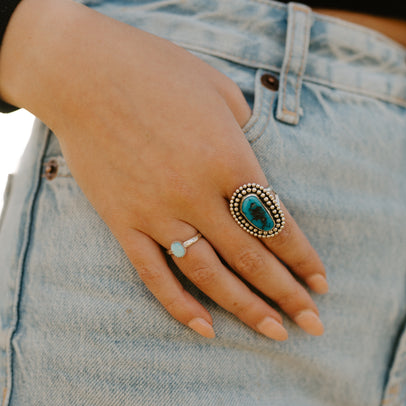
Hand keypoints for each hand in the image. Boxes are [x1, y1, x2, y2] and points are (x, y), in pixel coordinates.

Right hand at [0, 0, 328, 340]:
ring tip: (275, 334)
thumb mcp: (219, 91)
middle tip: (315, 324)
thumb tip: (257, 165)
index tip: (322, 283)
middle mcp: (198, 196)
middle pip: (251, 259)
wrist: (83, 74)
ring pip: (209, 276)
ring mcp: (157, 213)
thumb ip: (245, 134)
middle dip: (287, 295)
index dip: (303, 258)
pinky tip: (206, 330)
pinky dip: (180, 306)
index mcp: (230, 160)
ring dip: (246, 309)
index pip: (277, 225)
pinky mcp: (123, 222)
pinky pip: (154, 274)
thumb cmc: (157, 71)